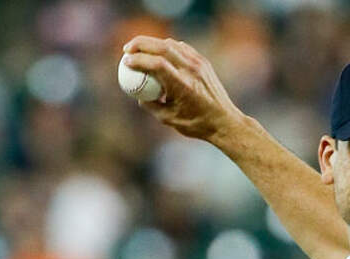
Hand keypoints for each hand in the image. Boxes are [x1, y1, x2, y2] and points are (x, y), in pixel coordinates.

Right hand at [121, 36, 244, 143]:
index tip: (125, 61)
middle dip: (140, 44)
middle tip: (127, 49)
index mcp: (182, 85)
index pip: (156, 63)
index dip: (138, 59)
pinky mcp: (204, 63)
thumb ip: (150, 104)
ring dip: (152, 43)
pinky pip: (182, 48)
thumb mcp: (167, 119)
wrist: (224, 122)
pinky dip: (167, 46)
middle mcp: (191, 71)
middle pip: (162, 47)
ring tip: (139, 49)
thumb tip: (137, 94)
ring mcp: (199, 65)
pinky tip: (158, 51)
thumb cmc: (196, 124)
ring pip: (172, 44)